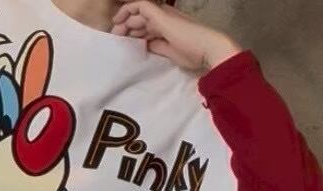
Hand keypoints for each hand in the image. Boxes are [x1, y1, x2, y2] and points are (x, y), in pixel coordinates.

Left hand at [111, 2, 240, 72]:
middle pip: (141, 18)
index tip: (125, 44)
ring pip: (138, 11)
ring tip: (115, 32)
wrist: (207, 48)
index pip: (147, 27)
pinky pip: (140, 5)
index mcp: (169, 26)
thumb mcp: (171, 52)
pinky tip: (119, 20)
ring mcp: (163, 13)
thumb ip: (159, 46)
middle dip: (126, 27)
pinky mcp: (161, 14)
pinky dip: (128, 10)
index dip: (135, 33)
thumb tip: (147, 45)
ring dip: (125, 20)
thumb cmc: (194, 53)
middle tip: (115, 37)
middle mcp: (165, 16)